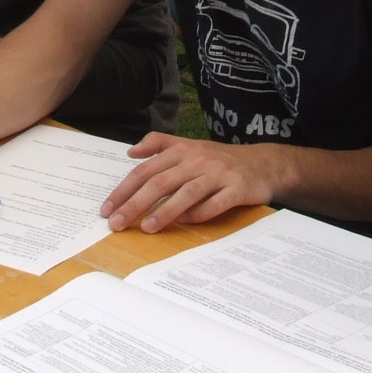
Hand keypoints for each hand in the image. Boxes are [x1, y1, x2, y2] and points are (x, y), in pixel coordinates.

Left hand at [102, 134, 284, 233]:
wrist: (264, 164)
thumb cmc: (220, 159)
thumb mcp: (189, 145)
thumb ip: (159, 143)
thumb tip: (131, 152)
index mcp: (182, 150)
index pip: (145, 171)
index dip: (124, 190)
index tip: (107, 209)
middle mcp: (198, 160)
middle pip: (160, 182)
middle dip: (135, 204)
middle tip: (116, 224)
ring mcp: (219, 174)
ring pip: (186, 193)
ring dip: (163, 212)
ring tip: (145, 228)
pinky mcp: (237, 189)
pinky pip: (214, 204)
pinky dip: (198, 214)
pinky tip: (183, 224)